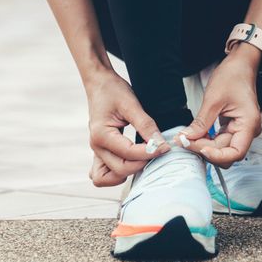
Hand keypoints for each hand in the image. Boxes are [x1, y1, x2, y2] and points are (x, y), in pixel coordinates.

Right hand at [84, 68, 168, 186]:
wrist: (99, 83)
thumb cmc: (113, 90)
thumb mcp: (132, 104)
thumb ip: (146, 125)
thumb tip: (160, 143)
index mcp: (101, 135)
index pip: (129, 153)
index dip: (150, 152)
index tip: (166, 147)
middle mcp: (96, 146)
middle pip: (120, 169)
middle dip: (142, 163)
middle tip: (158, 150)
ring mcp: (96, 151)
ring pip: (107, 178)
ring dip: (127, 173)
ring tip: (144, 158)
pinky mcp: (100, 151)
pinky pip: (103, 173)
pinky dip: (116, 174)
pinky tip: (131, 163)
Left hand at [181, 46, 261, 168]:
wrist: (239, 65)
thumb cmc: (232, 77)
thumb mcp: (213, 99)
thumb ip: (201, 123)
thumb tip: (186, 139)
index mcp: (248, 124)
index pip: (236, 153)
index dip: (217, 155)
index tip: (198, 148)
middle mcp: (247, 130)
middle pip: (226, 152)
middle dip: (205, 149)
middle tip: (184, 141)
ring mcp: (240, 129)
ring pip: (220, 148)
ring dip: (203, 145)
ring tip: (185, 137)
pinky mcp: (232, 127)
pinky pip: (219, 139)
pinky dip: (206, 139)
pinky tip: (193, 134)